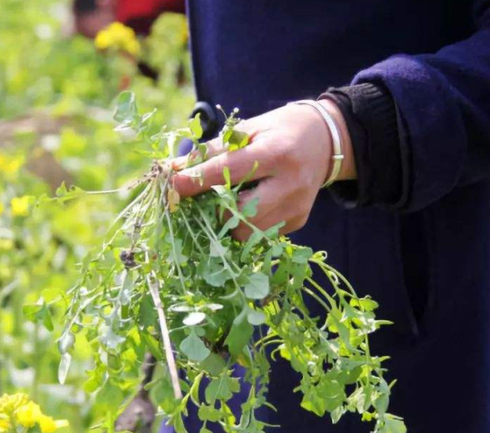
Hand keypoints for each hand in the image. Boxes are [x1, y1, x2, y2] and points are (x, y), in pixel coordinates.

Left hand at [171, 99, 355, 239]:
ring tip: (229, 199)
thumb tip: (176, 169)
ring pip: (248, 230)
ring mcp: (296, 206)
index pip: (228, 171)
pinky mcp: (298, 220)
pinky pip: (260, 233)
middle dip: (214, 207)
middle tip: (205, 196)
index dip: (197, 180)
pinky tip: (250, 204)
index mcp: (276, 153)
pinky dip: (246, 223)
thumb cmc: (280, 130)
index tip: (173, 185)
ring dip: (228, 219)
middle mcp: (290, 183)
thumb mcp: (248, 129)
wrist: (327, 141)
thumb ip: (213, 150)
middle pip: (239, 212)